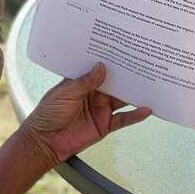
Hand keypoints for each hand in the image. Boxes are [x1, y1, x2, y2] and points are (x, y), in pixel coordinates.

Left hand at [19, 62, 151, 165]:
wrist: (44, 142)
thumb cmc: (47, 114)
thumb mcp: (65, 93)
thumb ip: (86, 82)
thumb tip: (102, 67)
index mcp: (81, 83)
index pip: (99, 70)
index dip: (110, 62)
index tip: (123, 51)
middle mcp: (93, 95)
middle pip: (114, 84)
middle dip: (127, 75)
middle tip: (143, 64)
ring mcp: (100, 110)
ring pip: (122, 99)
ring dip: (134, 93)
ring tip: (150, 84)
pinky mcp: (105, 125)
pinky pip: (123, 119)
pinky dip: (135, 115)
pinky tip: (146, 110)